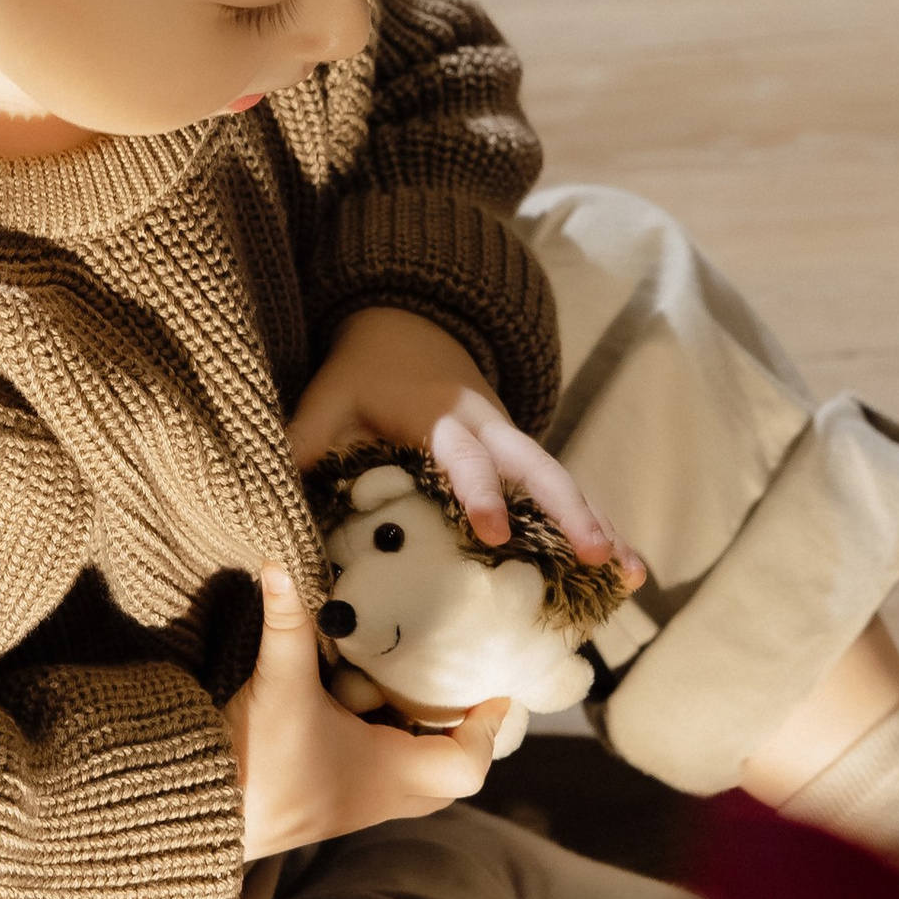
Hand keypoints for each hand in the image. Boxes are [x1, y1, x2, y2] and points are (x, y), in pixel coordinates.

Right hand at [226, 564, 507, 860]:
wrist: (199, 818)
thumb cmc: (252, 761)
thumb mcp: (277, 684)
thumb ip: (286, 624)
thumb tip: (279, 563)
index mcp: (388, 774)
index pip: (469, 764)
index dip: (488, 727)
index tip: (495, 689)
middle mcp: (380, 799)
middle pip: (449, 778)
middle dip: (460, 736)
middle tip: (457, 689)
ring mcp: (354, 807)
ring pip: (414, 781)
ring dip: (418, 739)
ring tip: (408, 687)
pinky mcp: (326, 805)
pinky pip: (378, 779)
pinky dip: (383, 745)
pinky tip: (353, 705)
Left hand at [285, 304, 643, 581]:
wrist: (406, 323)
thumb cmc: (358, 373)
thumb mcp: (323, 401)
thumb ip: (301, 448)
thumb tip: (266, 507)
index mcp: (439, 415)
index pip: (464, 456)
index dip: (479, 490)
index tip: (492, 532)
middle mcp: (489, 425)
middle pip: (538, 467)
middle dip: (569, 511)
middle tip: (597, 555)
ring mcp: (513, 440)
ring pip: (563, 483)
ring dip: (598, 524)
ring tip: (632, 575)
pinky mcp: (523, 456)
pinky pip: (563, 494)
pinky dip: (594, 526)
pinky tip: (625, 570)